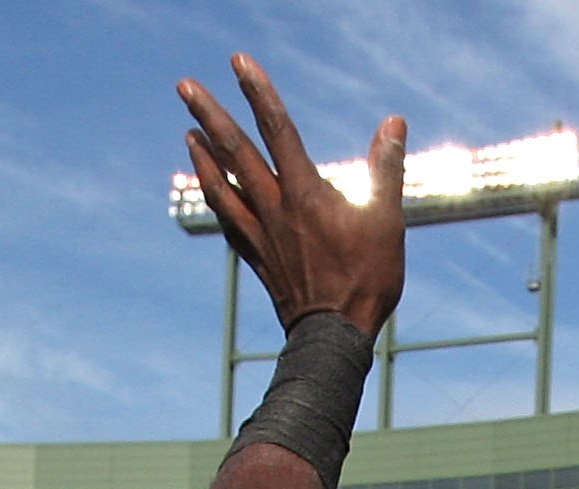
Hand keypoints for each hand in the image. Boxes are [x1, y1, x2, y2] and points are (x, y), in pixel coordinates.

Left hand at [178, 55, 405, 335]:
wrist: (336, 335)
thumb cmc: (367, 278)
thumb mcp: (387, 220)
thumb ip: (386, 168)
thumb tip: (394, 122)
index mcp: (305, 192)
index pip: (278, 129)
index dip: (258, 92)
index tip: (239, 62)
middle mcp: (275, 207)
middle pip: (235, 151)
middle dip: (210, 114)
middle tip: (184, 86)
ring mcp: (261, 233)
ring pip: (222, 186)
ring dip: (203, 156)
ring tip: (189, 133)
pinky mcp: (257, 257)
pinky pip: (228, 221)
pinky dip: (215, 199)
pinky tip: (208, 189)